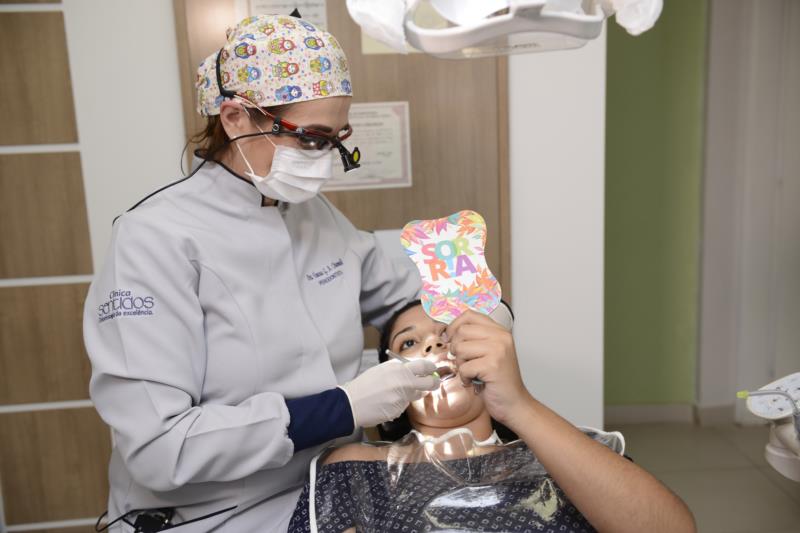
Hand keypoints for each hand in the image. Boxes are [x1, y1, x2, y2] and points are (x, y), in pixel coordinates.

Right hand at [339, 359, 439, 427]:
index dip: (431, 369)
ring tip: (393, 393)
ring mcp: (402, 398)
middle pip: (429, 383)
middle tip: (433, 383)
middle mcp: (403, 382)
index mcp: (398, 368)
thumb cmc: (364, 385)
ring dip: (410, 394)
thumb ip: (399, 368)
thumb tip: (416, 369)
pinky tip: (386, 403)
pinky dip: (398, 404)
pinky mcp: (399, 410)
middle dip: (433, 383)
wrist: (351, 403)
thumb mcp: (382, 369)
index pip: (424, 366)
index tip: (433, 370)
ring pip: (415, 395)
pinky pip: (404, 406)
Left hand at [446, 310, 531, 425]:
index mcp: (499, 331)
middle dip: (456, 349)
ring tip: (473, 373)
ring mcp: (498, 350)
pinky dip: (465, 378)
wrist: (514, 404)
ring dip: (461, 365)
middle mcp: (501, 336)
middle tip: (466, 362)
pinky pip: (464, 367)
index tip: (450, 338)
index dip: (454, 326)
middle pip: (461, 331)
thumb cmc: (498, 381)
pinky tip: (476, 382)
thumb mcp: (487, 353)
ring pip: (460, 348)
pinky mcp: (493, 365)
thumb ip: (473, 339)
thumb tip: (445, 331)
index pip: (469, 314)